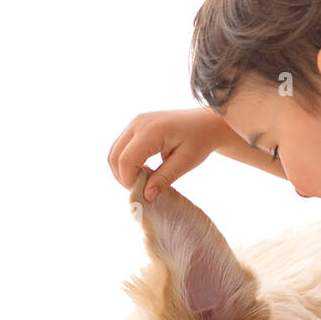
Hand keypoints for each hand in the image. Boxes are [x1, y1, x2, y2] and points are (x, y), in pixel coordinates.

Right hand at [107, 108, 233, 199]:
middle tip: (142, 190)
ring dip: (123, 171)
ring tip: (143, 181)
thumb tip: (146, 196)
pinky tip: (143, 171)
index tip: (143, 194)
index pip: (126, 160)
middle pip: (114, 157)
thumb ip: (164, 178)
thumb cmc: (200, 141)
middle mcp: (138, 123)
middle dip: (123, 178)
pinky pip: (121, 147)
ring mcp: (135, 122)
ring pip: (114, 152)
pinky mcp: (135, 125)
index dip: (129, 181)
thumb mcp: (186, 162)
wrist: (206, 123)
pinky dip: (126, 162)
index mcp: (151, 130)